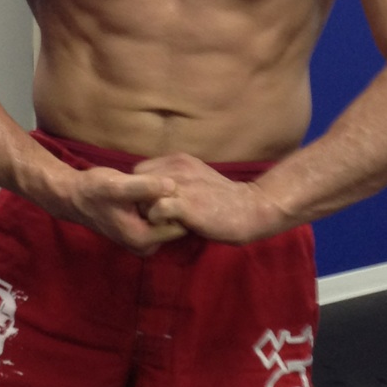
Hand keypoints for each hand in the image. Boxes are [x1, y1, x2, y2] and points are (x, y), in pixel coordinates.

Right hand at [63, 167, 186, 255]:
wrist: (75, 195)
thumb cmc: (94, 190)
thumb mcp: (118, 186)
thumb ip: (145, 187)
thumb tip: (173, 185)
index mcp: (143, 240)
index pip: (180, 224)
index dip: (178, 203)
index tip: (170, 185)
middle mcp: (146, 245)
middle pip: (176, 222)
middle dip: (173, 202)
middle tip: (162, 181)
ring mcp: (144, 239)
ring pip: (168, 218)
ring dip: (165, 201)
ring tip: (154, 182)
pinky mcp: (142, 230)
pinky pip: (160, 216)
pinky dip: (158, 202)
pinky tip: (149, 187)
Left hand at [134, 154, 287, 244]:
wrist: (249, 209)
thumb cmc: (220, 198)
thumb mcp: (195, 177)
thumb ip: (173, 177)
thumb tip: (148, 189)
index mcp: (178, 159)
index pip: (140, 171)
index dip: (141, 189)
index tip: (152, 203)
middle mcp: (177, 168)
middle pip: (137, 182)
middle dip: (140, 200)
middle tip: (155, 215)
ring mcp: (182, 185)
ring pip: (143, 196)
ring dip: (148, 212)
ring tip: (163, 222)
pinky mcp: (187, 205)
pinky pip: (157, 210)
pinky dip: (158, 222)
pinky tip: (171, 227)